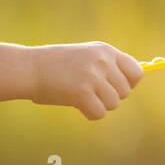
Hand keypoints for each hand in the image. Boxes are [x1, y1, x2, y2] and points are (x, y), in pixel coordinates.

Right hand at [27, 42, 143, 119]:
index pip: (137, 72)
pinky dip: (89, 113)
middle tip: (90, 93)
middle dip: (110, 97)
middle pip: (125, 92)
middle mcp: (103, 61)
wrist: (27, 67)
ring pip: (113, 104)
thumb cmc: (55, 65)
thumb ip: (107, 66)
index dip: (129, 84)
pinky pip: (99, 113)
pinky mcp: (82, 92)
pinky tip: (77, 105)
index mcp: (106, 50)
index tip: (114, 88)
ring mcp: (93, 76)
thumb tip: (129, 85)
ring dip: (99, 105)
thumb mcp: (85, 56)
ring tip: (80, 96)